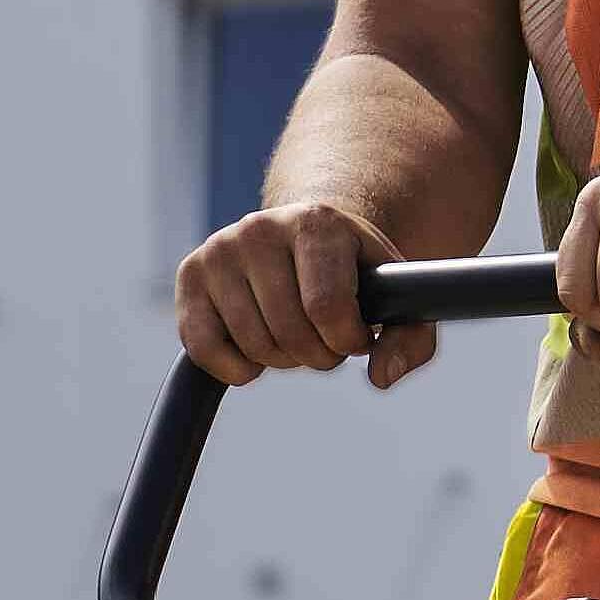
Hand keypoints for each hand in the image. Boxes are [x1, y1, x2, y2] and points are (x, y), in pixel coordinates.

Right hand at [174, 196, 438, 385]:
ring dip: (281, 360)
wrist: (302, 237)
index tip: (355, 336)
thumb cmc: (353, 273)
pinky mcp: (189, 276)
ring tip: (294, 336)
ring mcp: (219, 250)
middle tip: (325, 340)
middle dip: (317, 355)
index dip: (346, 341)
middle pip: (290, 332)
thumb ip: (410, 339)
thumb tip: (381, 377)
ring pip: (251, 345)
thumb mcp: (395, 297)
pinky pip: (203, 350)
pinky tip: (255, 351)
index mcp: (316, 222)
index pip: (327, 307)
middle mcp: (260, 228)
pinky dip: (236, 369)